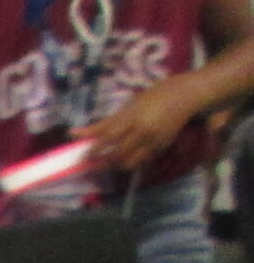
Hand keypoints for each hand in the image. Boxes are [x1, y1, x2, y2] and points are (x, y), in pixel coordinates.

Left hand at [77, 81, 200, 169]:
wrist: (186, 95)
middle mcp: (142, 130)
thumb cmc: (154, 96)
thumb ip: (105, 122)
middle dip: (103, 163)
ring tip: (106, 165)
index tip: (84, 157)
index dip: (94, 149)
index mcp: (132, 117)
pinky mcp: (162, 146)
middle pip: (117, 154)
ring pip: (130, 162)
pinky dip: (131, 162)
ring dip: (116, 165)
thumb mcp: (128, 106)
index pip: (107, 137)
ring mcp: (153, 140)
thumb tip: (77, 133)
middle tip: (91, 167)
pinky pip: (142, 161)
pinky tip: (124, 161)